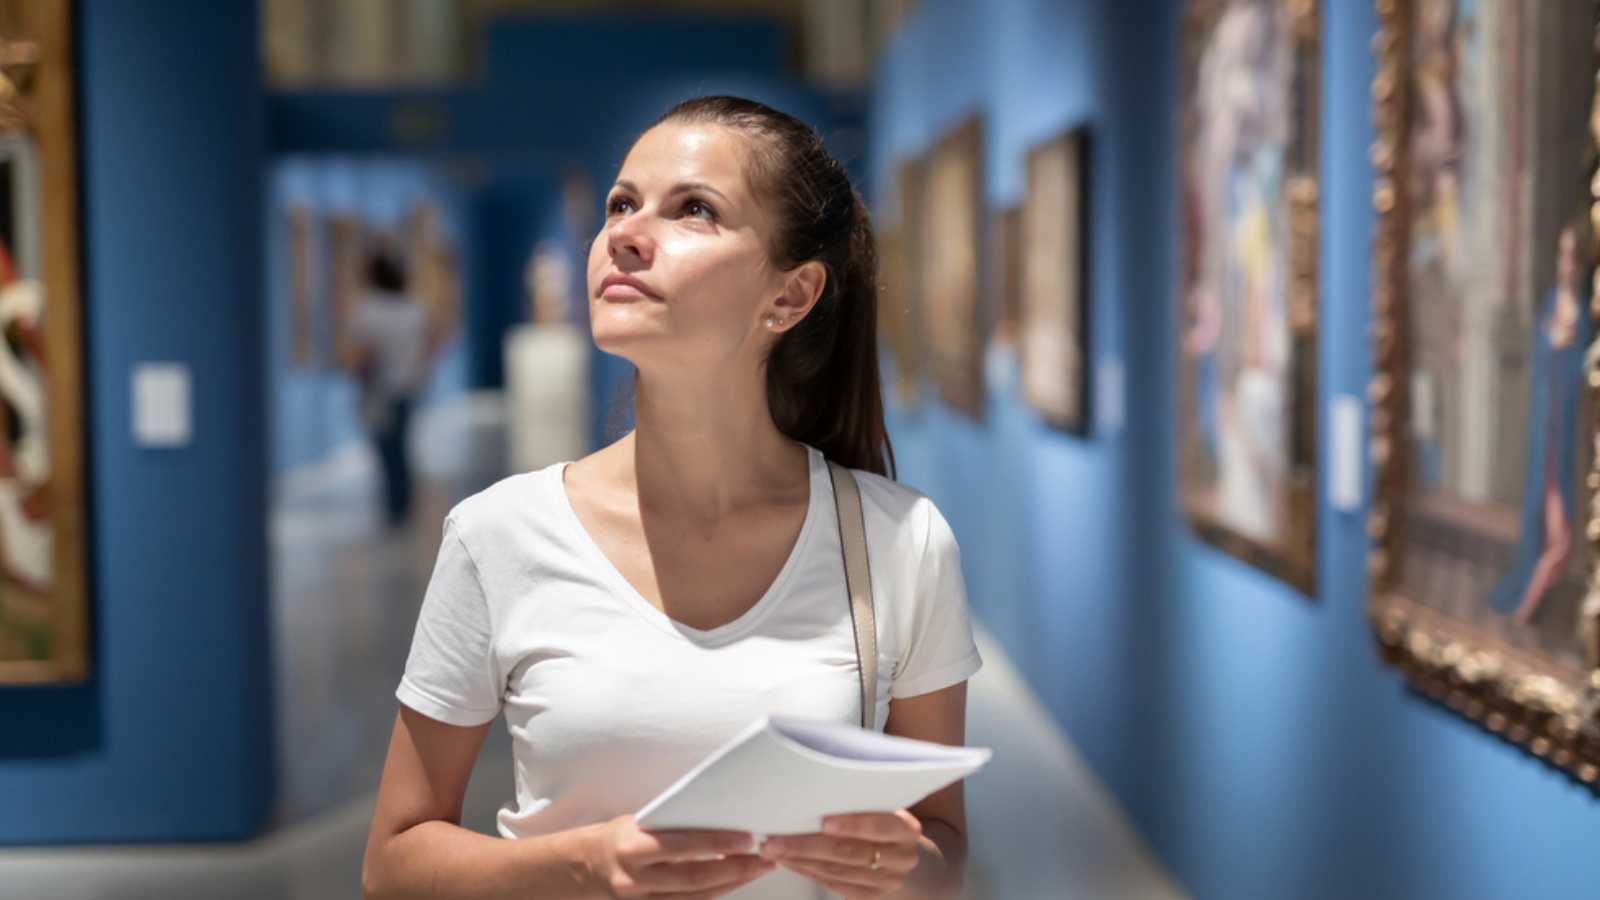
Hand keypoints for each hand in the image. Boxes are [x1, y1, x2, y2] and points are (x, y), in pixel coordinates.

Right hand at [587, 814, 775, 897]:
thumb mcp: (638, 823)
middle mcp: (635, 877)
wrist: (582, 868)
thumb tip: (716, 815)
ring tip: (758, 870)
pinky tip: (732, 884)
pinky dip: (712, 896)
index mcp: (632, 846)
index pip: (683, 845)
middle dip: (734, 869)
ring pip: (694, 898)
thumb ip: (671, 826)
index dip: (717, 842)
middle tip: (764, 859)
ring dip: (730, 884)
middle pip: (694, 878)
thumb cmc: (617, 837)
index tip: (748, 838)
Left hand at [758, 811, 922, 898]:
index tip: (823, 820)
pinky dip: (808, 871)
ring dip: (801, 859)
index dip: (853, 824)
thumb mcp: (879, 803)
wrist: (898, 850)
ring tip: (774, 848)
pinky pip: (834, 885)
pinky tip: (789, 861)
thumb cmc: (879, 817)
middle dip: (808, 844)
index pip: (881, 826)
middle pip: (851, 852)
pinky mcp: (870, 896)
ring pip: (838, 871)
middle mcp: (902, 857)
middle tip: (775, 838)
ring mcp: (888, 881)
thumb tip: (811, 787)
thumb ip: (858, 798)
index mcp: (907, 829)